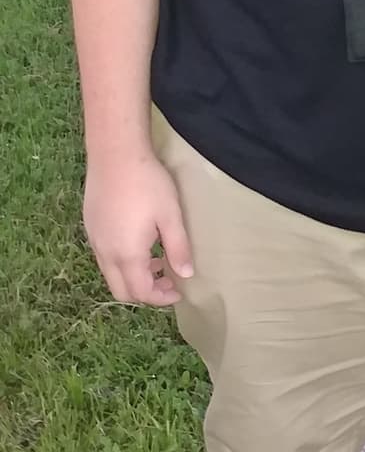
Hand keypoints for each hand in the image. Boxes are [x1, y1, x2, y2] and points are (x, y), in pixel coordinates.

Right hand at [84, 154, 193, 305]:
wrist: (115, 153)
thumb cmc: (147, 183)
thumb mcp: (170, 216)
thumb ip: (178, 248)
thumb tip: (186, 274)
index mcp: (127, 254)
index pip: (141, 292)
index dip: (161, 298)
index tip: (179, 290)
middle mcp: (105, 253)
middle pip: (121, 290)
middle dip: (145, 293)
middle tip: (168, 280)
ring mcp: (94, 240)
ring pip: (111, 274)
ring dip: (133, 276)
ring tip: (156, 260)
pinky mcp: (90, 227)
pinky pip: (104, 257)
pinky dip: (122, 262)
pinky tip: (139, 243)